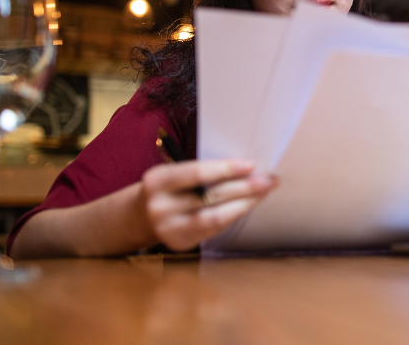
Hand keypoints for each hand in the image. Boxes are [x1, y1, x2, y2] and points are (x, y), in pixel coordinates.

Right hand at [140, 159, 277, 251]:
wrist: (139, 216)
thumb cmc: (167, 187)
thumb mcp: (173, 173)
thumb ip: (201, 172)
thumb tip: (245, 168)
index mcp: (157, 181)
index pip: (196, 174)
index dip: (225, 169)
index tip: (250, 165)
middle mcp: (160, 207)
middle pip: (210, 197)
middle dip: (244, 188)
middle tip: (268, 180)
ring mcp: (169, 229)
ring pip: (215, 218)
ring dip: (244, 204)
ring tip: (263, 194)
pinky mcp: (180, 244)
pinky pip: (213, 230)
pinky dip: (233, 216)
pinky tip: (247, 206)